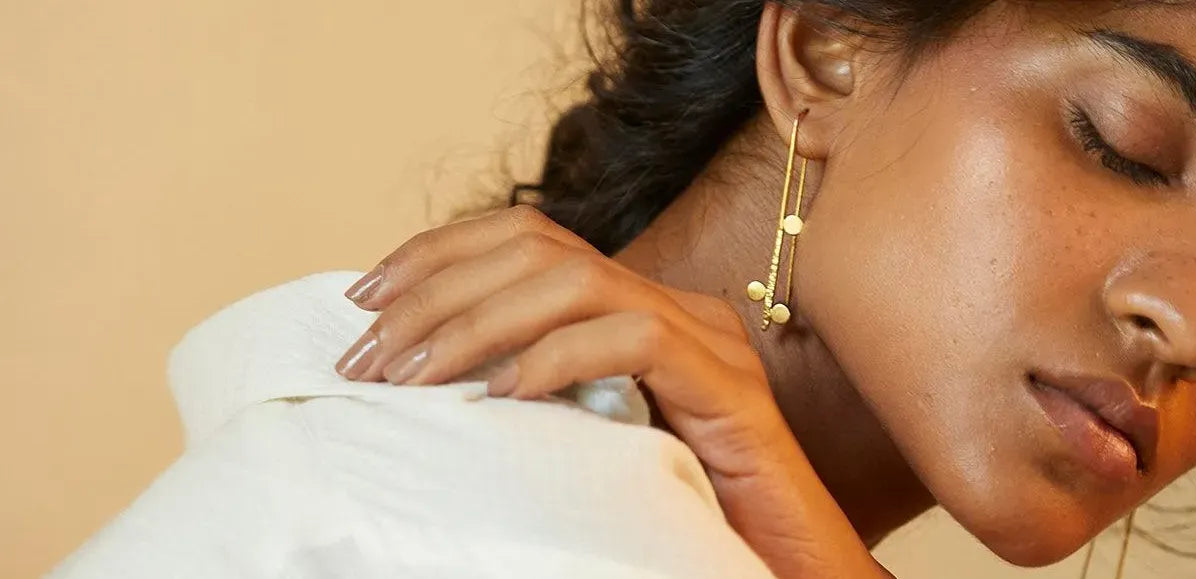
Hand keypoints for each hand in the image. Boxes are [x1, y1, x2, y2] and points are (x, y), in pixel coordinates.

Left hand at [336, 205, 893, 577]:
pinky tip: (502, 395)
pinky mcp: (726, 385)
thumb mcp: (585, 433)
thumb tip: (426, 371)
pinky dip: (556, 359)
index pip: (529, 236)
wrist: (783, 560)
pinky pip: (635, 339)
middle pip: (539, 245)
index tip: (366, 299)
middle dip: (437, 290)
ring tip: (415, 379)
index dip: (440, 252)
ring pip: (576, 282)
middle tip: (368, 353)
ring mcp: (706, 338)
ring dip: (476, 323)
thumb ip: (536, 385)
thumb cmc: (680, 508)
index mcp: (638, 306)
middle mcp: (673, 304)